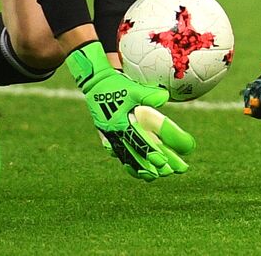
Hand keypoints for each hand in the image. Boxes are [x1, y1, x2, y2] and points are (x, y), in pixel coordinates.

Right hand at [67, 42, 192, 180]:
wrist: (94, 83)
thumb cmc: (115, 85)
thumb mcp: (132, 88)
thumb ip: (148, 94)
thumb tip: (164, 98)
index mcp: (122, 124)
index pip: (140, 143)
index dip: (152, 153)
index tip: (164, 162)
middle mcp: (115, 134)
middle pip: (135, 154)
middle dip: (151, 165)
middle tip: (167, 173)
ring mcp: (110, 136)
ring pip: (126, 157)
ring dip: (140, 167)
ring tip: (153, 177)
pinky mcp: (107, 136)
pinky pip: (118, 153)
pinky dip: (127, 162)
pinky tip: (135, 170)